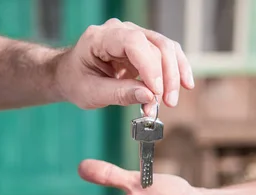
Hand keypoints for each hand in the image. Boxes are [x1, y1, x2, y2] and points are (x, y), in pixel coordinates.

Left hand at [54, 18, 194, 113]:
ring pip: (165, 47)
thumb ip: (120, 94)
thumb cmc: (77, 80)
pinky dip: (176, 69)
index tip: (155, 91)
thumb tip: (149, 97)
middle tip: (167, 102)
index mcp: (99, 38)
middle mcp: (119, 31)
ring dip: (174, 74)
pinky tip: (185, 84)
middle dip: (165, 76)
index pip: (133, 43)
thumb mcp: (92, 93)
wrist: (70, 74)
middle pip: (154, 45)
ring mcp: (134, 36)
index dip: (149, 66)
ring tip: (171, 100)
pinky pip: (166, 54)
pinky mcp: (144, 47)